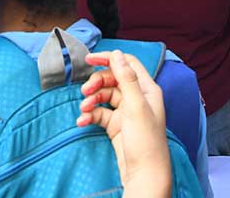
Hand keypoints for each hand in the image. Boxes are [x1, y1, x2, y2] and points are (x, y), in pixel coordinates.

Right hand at [77, 51, 171, 197]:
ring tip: (84, 109)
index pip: (127, 64)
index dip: (109, 59)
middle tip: (85, 91)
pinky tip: (82, 122)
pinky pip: (100, 113)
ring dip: (91, 100)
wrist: (144, 174)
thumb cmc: (146, 141)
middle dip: (97, 83)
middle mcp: (137, 98)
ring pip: (104, 96)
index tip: (89, 59)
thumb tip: (117, 54)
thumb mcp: (136, 106)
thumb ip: (126, 79)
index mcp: (146, 89)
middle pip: (112, 79)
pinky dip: (90, 115)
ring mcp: (126, 112)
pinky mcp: (116, 125)